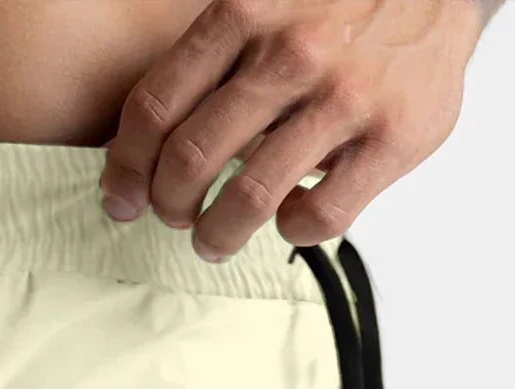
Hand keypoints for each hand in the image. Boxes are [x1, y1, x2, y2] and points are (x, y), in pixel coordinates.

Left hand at [99, 0, 486, 257]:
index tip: (122, 196)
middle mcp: (290, 52)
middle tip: (174, 216)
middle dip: (169, 205)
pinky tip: (290, 217)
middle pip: (191, 159)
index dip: (127, 168)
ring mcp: (344, 96)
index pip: (155, 108)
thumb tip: (147, 135)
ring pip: (249, 198)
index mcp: (245, 12)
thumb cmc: (341, 4)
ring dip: (218, 232)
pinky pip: (319, 215)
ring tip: (214, 238)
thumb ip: (217, 53)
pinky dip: (291, 230)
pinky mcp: (392, 138)